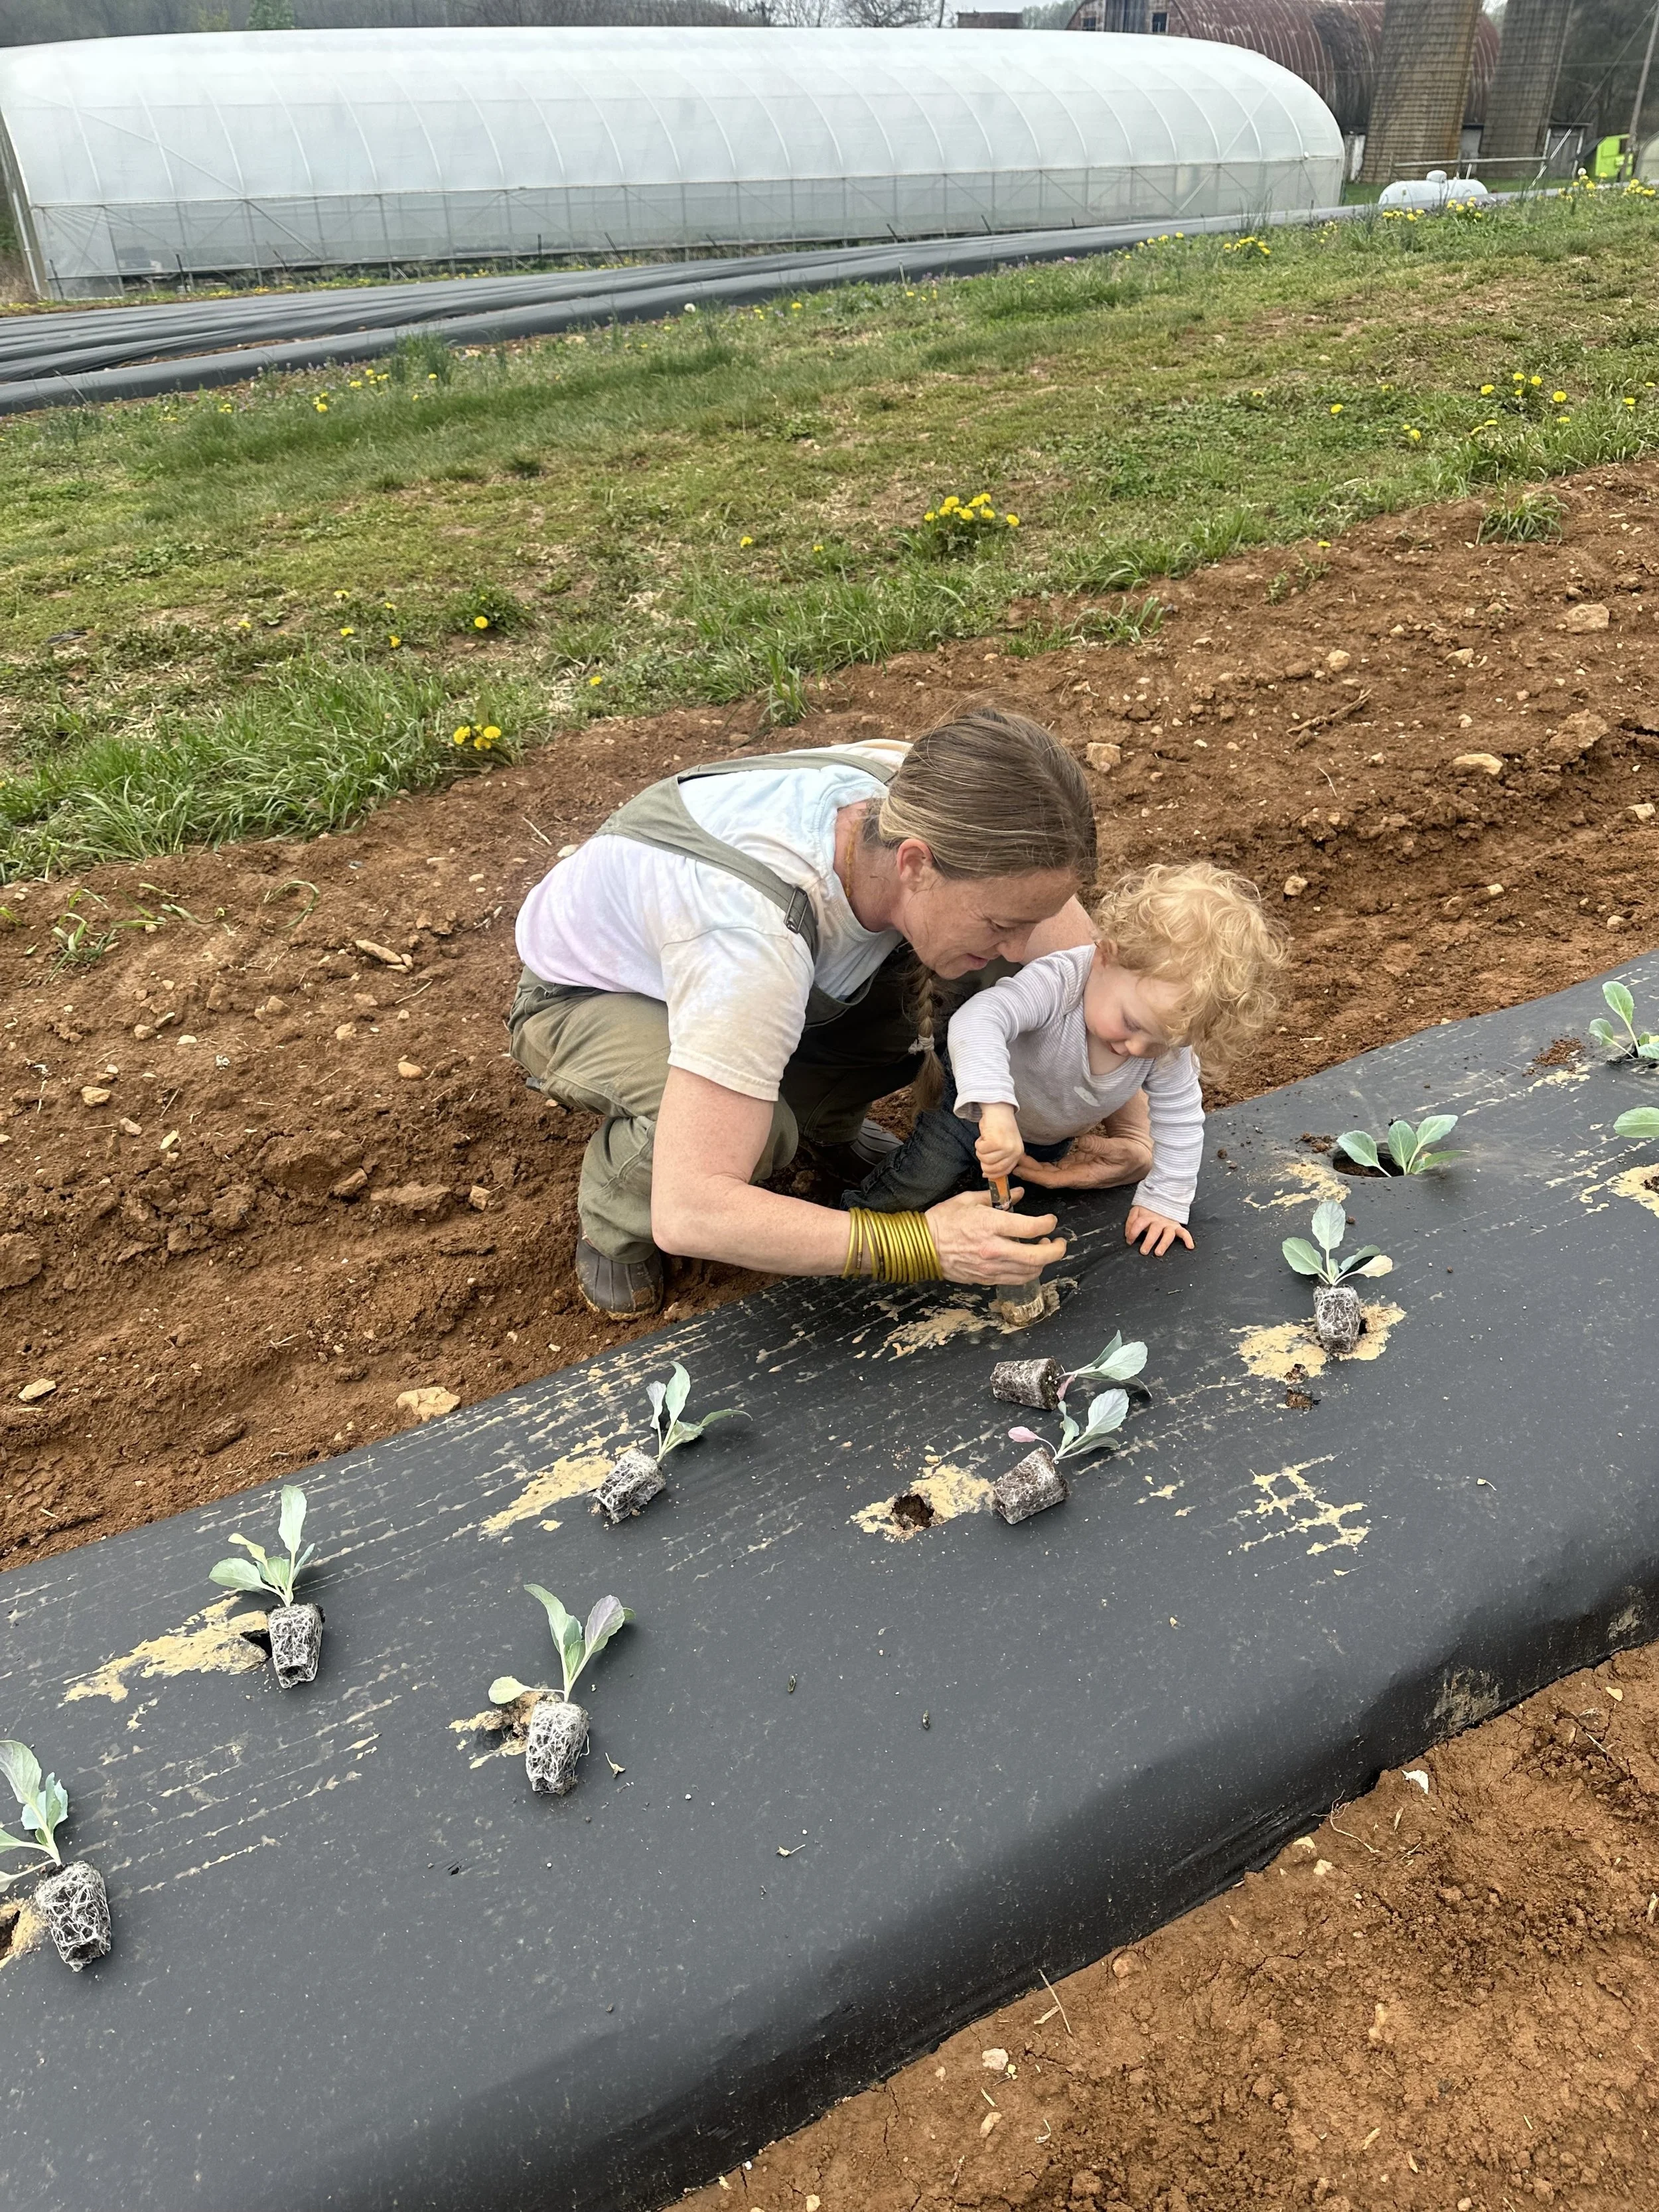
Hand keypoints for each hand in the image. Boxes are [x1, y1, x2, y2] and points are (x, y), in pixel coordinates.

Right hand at [926, 1187, 1065, 1285]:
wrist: (922, 1246)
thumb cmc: (943, 1220)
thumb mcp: (968, 1200)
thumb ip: (997, 1198)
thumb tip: (1018, 1194)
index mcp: (990, 1225)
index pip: (1030, 1227)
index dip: (1047, 1224)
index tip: (1051, 1221)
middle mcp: (993, 1249)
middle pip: (1037, 1256)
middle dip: (1056, 1250)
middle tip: (1059, 1243)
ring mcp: (990, 1267)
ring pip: (1029, 1272)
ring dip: (1043, 1262)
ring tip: (1043, 1250)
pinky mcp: (986, 1278)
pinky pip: (1015, 1279)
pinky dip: (1027, 1272)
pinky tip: (1027, 1262)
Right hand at [973, 1103, 1023, 1180]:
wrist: (999, 1110)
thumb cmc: (1000, 1127)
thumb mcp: (1005, 1145)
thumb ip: (999, 1160)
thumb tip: (986, 1175)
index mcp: (1018, 1154)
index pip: (1004, 1172)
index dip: (992, 1173)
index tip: (985, 1171)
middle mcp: (1014, 1152)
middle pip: (991, 1169)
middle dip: (983, 1161)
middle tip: (984, 1150)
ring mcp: (1005, 1147)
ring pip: (984, 1159)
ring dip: (980, 1150)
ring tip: (985, 1140)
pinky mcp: (995, 1141)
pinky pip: (980, 1150)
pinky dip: (978, 1143)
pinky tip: (984, 1136)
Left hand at [1014, 1133, 1154, 1189]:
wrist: (1139, 1161)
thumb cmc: (1130, 1157)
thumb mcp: (1119, 1149)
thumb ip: (1100, 1146)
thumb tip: (1082, 1141)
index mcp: (1085, 1177)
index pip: (1055, 1179)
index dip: (1036, 1176)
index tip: (1020, 1169)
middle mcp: (1077, 1177)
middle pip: (1047, 1177)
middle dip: (1028, 1171)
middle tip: (1009, 1161)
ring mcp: (1076, 1172)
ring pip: (1049, 1173)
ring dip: (1032, 1168)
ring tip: (1014, 1158)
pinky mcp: (1076, 1165)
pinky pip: (1054, 1167)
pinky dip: (1041, 1164)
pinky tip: (1029, 1158)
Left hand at [1124, 1204, 1193, 1256]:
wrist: (1162, 1199)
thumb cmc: (1147, 1209)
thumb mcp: (1136, 1211)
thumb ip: (1131, 1221)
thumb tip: (1127, 1235)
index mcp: (1147, 1216)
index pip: (1139, 1224)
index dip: (1133, 1233)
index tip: (1129, 1241)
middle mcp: (1159, 1221)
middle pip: (1154, 1231)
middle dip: (1148, 1241)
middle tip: (1143, 1251)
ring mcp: (1168, 1224)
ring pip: (1168, 1235)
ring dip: (1163, 1244)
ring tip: (1158, 1253)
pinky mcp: (1176, 1226)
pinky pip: (1184, 1232)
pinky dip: (1188, 1239)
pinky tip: (1190, 1246)